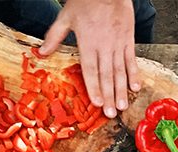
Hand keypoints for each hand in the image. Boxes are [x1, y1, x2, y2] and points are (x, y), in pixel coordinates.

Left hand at [39, 0, 139, 117]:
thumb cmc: (86, 1)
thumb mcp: (66, 16)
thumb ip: (55, 36)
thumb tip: (42, 52)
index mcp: (87, 42)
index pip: (90, 70)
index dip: (93, 87)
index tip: (96, 103)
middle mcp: (104, 46)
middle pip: (106, 75)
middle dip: (109, 96)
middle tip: (111, 113)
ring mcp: (118, 44)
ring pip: (120, 72)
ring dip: (121, 90)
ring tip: (122, 106)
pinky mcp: (128, 41)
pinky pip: (132, 61)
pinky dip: (134, 74)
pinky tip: (135, 88)